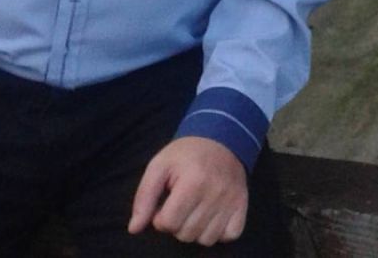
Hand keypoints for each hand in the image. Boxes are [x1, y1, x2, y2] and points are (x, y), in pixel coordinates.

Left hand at [128, 137, 247, 245]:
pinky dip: (219, 232)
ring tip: (196, 210)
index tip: (167, 202)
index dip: (161, 217)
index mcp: (193, 181)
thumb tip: (134, 229)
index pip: (168, 223)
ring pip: (206, 240)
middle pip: (186, 234)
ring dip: (196, 230)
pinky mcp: (243, 206)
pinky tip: (213, 216)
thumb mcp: (159, 165)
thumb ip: (144, 197)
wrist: (221, 138)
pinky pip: (229, 236)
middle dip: (178, 224)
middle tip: (182, 204)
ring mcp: (231, 200)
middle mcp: (215, 193)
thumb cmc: (186, 154)